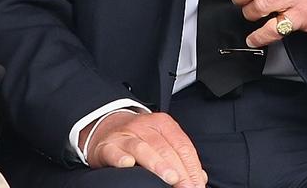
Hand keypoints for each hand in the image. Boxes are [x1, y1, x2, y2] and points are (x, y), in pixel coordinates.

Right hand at [84, 111, 206, 186]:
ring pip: (143, 149)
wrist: (106, 129)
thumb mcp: (162, 141)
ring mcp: (125, 135)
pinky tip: (128, 165)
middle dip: (181, 172)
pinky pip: (115, 152)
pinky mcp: (108, 146)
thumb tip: (199, 177)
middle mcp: (144, 126)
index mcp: (163, 124)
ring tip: (171, 179)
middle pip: (166, 149)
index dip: (192, 167)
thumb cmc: (139, 139)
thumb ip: (180, 157)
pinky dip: (122, 158)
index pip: (183, 146)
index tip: (197, 185)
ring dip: (158, 165)